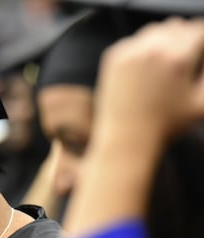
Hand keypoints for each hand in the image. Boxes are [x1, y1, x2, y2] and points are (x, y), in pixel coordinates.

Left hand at [94, 17, 203, 143]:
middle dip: (185, 40)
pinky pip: (134, 41)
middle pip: (178, 27)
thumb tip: (202, 61)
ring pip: (156, 30)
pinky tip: (145, 69)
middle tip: (184, 61)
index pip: (199, 30)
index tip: (199, 54)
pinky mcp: (113, 57)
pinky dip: (142, 49)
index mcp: (178, 58)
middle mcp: (153, 49)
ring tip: (165, 66)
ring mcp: (130, 51)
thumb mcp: (201, 104)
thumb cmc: (166, 125)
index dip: (201, 42)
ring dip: (164, 41)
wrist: (126, 139)